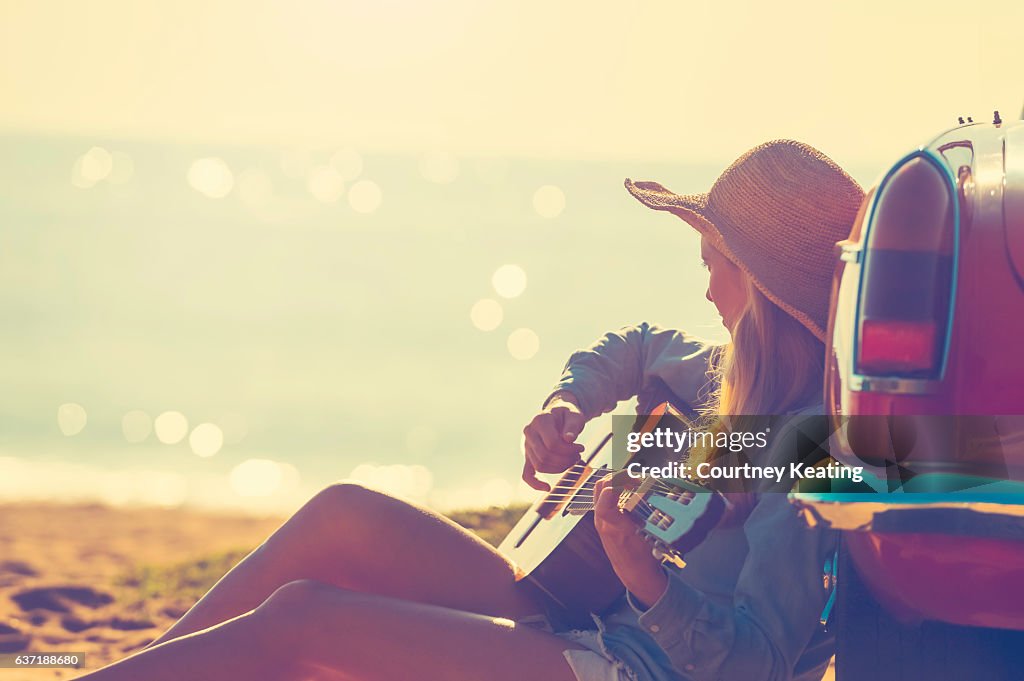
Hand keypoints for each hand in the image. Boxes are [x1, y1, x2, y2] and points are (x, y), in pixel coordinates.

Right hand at [522, 393, 585, 490]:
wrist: (558, 414)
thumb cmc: (567, 415)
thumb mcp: (574, 415)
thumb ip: (572, 426)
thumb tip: (568, 439)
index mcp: (540, 421)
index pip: (552, 443)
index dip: (569, 450)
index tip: (581, 448)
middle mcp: (529, 433)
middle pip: (545, 455)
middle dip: (565, 460)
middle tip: (578, 456)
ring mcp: (527, 445)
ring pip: (540, 465)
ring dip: (559, 468)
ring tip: (571, 461)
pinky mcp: (528, 456)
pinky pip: (526, 473)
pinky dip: (535, 483)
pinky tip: (547, 488)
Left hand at [593, 473, 667, 609]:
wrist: (633, 572)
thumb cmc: (643, 557)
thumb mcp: (650, 536)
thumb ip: (647, 513)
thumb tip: (650, 491)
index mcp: (614, 526)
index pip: (606, 496)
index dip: (618, 482)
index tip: (634, 479)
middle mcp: (603, 522)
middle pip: (600, 487)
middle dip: (618, 476)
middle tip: (635, 477)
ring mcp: (600, 521)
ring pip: (599, 490)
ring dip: (614, 481)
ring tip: (631, 481)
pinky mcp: (601, 521)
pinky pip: (602, 498)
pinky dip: (613, 490)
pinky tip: (627, 491)